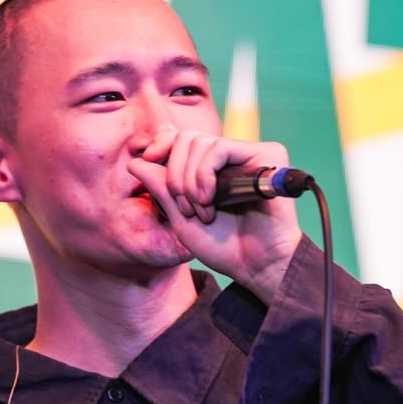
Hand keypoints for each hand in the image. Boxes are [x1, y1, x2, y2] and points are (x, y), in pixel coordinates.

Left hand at [128, 126, 302, 303]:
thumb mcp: (180, 217)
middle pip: (187, 137)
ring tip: (201, 210)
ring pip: (201, 142)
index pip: (182, 138)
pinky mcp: (268, 156)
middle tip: (184, 206)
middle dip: (174, 173)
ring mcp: (250, 154)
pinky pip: (219, 148)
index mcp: (213, 168)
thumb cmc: (222, 246)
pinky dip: (204, 174)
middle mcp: (233, 157)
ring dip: (190, 180)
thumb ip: (160, 189)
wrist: (256, 265)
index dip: (162, 144)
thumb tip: (134, 162)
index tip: (149, 160)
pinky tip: (209, 199)